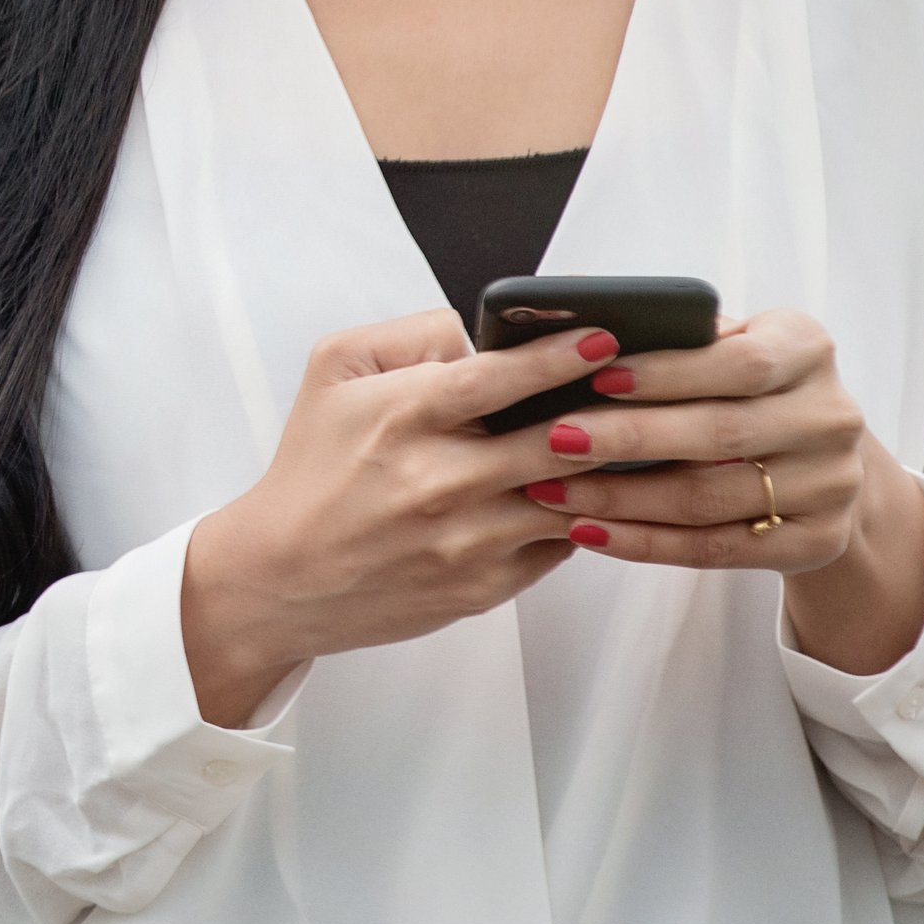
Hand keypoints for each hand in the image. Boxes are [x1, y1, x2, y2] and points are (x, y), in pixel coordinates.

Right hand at [177, 312, 612, 723]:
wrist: (282, 575)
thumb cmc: (313, 466)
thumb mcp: (333, 371)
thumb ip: (408, 335)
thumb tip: (478, 337)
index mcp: (402, 418)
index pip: (499, 379)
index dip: (560, 357)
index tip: (604, 338)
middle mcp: (438, 482)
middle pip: (555, 442)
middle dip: (607, 413)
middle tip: (640, 390)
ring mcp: (465, 542)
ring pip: (570, 498)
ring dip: (600, 470)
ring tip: (625, 442)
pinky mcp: (482, 588)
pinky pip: (556, 546)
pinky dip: (573, 517)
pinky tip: (571, 495)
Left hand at [517, 308, 923, 671]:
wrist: (819, 464)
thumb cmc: (744, 390)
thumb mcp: (730, 346)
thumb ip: (680, 335)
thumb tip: (581, 324)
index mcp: (808, 349)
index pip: (739, 362)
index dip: (667, 373)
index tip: (596, 378)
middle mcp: (831, 416)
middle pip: (721, 433)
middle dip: (629, 438)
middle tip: (557, 438)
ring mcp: (831, 485)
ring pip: (710, 498)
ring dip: (622, 499)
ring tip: (553, 490)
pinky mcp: (816, 541)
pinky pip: (716, 549)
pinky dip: (645, 542)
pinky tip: (592, 531)